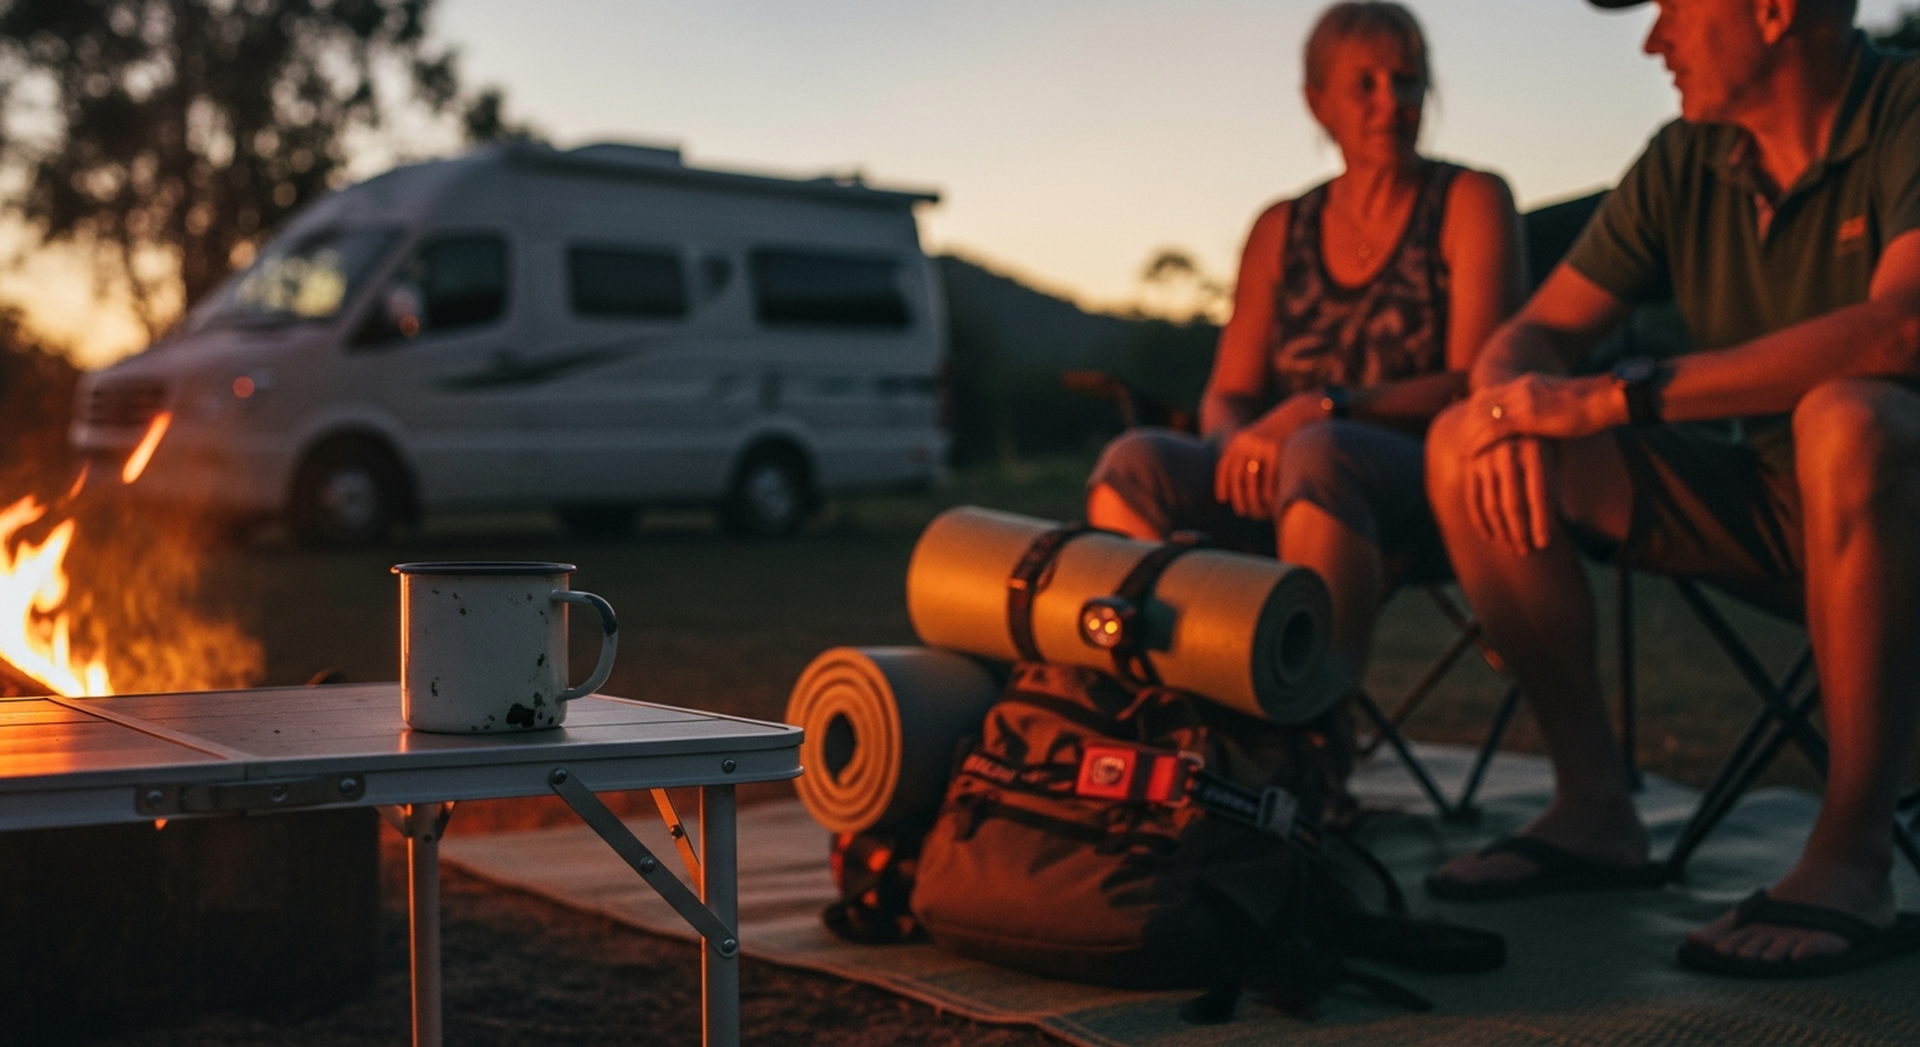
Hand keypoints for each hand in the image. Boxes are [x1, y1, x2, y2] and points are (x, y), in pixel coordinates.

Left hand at [1213, 392, 1330, 517]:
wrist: (1294, 412)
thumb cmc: (1273, 432)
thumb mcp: (1253, 439)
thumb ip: (1242, 455)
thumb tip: (1234, 481)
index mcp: (1238, 441)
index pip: (1225, 467)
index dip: (1222, 484)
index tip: (1222, 500)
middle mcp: (1247, 443)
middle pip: (1237, 475)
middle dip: (1237, 496)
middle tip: (1240, 511)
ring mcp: (1262, 446)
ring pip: (1251, 479)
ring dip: (1251, 498)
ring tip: (1254, 510)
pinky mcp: (1277, 450)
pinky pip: (1269, 476)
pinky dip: (1268, 491)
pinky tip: (1269, 501)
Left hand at [1460, 373, 1620, 456]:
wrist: (1606, 400)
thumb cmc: (1592, 408)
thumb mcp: (1559, 407)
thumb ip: (1543, 413)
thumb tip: (1541, 428)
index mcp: (1527, 384)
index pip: (1492, 394)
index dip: (1476, 411)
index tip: (1467, 426)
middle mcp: (1520, 388)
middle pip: (1481, 403)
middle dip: (1467, 422)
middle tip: (1458, 441)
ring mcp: (1523, 399)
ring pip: (1482, 416)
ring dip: (1469, 435)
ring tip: (1462, 452)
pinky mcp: (1528, 415)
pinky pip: (1494, 429)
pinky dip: (1479, 442)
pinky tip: (1470, 454)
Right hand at [1467, 435, 1556, 554]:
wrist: (1509, 417)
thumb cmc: (1540, 446)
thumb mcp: (1553, 459)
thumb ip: (1555, 488)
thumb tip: (1565, 521)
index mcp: (1534, 451)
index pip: (1539, 496)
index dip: (1541, 523)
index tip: (1544, 545)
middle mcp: (1507, 453)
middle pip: (1513, 504)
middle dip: (1520, 532)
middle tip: (1526, 551)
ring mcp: (1485, 458)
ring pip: (1491, 505)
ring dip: (1502, 531)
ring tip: (1512, 545)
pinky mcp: (1470, 465)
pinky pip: (1473, 500)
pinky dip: (1480, 522)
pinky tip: (1490, 537)